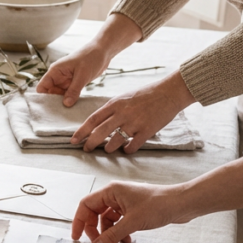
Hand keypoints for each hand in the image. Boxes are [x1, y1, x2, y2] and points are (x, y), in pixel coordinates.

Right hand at [36, 44, 110, 105]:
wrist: (103, 51)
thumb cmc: (91, 57)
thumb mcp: (82, 75)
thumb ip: (73, 90)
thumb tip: (65, 104)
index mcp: (55, 71)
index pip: (42, 87)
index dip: (43, 97)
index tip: (48, 109)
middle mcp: (58, 76)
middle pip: (50, 93)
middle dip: (54, 102)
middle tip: (60, 113)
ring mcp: (66, 80)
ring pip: (59, 95)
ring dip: (63, 102)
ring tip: (68, 112)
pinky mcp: (74, 83)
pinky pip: (69, 94)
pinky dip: (71, 100)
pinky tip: (74, 107)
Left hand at [70, 72, 193, 152]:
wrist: (169, 92)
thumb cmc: (145, 94)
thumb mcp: (124, 97)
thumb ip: (111, 109)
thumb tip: (98, 122)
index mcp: (115, 104)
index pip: (93, 119)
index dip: (82, 131)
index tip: (74, 139)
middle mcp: (122, 113)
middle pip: (100, 132)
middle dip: (90, 143)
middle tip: (86, 149)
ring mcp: (135, 123)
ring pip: (115, 141)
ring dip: (109, 148)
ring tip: (107, 149)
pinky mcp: (147, 131)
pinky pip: (133, 145)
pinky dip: (127, 150)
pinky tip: (126, 149)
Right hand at [71, 180, 190, 242]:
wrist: (182, 204)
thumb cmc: (159, 204)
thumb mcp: (132, 223)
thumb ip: (112, 235)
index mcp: (111, 191)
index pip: (86, 205)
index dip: (80, 221)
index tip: (77, 236)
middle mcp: (115, 195)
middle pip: (95, 214)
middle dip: (95, 230)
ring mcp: (124, 203)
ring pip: (107, 220)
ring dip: (109, 233)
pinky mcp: (133, 210)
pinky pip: (119, 222)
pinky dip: (119, 232)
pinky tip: (126, 241)